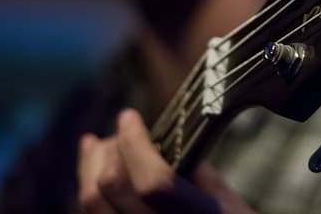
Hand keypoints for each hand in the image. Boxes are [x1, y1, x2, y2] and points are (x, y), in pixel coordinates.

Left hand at [77, 108, 253, 213]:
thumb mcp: (231, 204)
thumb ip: (199, 173)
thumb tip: (162, 143)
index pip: (152, 181)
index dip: (135, 143)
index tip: (129, 117)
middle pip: (112, 189)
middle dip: (110, 149)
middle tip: (121, 131)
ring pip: (91, 206)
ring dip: (90, 167)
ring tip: (98, 145)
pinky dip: (89, 188)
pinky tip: (93, 172)